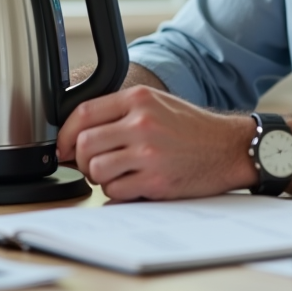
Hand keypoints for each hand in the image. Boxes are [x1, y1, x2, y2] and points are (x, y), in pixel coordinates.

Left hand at [56, 86, 257, 200]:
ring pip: (96, 169)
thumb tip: (79, 133)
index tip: (63, 146)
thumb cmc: (192, 128)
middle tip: (92, 164)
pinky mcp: (155, 181)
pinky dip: (117, 191)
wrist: (228, 147)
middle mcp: (142, 123)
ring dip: (99, 177)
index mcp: (139, 99)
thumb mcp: (157, 103)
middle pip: (85, 143)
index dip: (65, 134)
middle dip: (81, 159)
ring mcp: (149, 153)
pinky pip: (115, 191)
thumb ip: (120, 111)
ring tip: (116, 173)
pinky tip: (132, 183)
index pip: (83, 113)